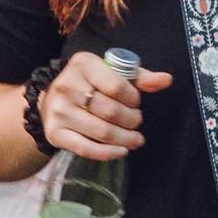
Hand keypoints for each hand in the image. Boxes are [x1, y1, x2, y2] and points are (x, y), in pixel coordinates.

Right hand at [40, 52, 172, 161]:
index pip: (117, 86)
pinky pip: (86, 149)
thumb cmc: (89, 83)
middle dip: (132, 120)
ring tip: (136, 139)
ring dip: (125, 139)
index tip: (136, 103)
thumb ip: (139, 77)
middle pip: (111, 112)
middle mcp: (67, 86)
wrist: (51, 97)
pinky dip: (108, 153)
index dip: (133, 99)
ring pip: (102, 132)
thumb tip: (167, 80)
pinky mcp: (55, 133)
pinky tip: (121, 150)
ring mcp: (58, 111)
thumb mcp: (111, 72)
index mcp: (83, 64)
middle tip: (136, 121)